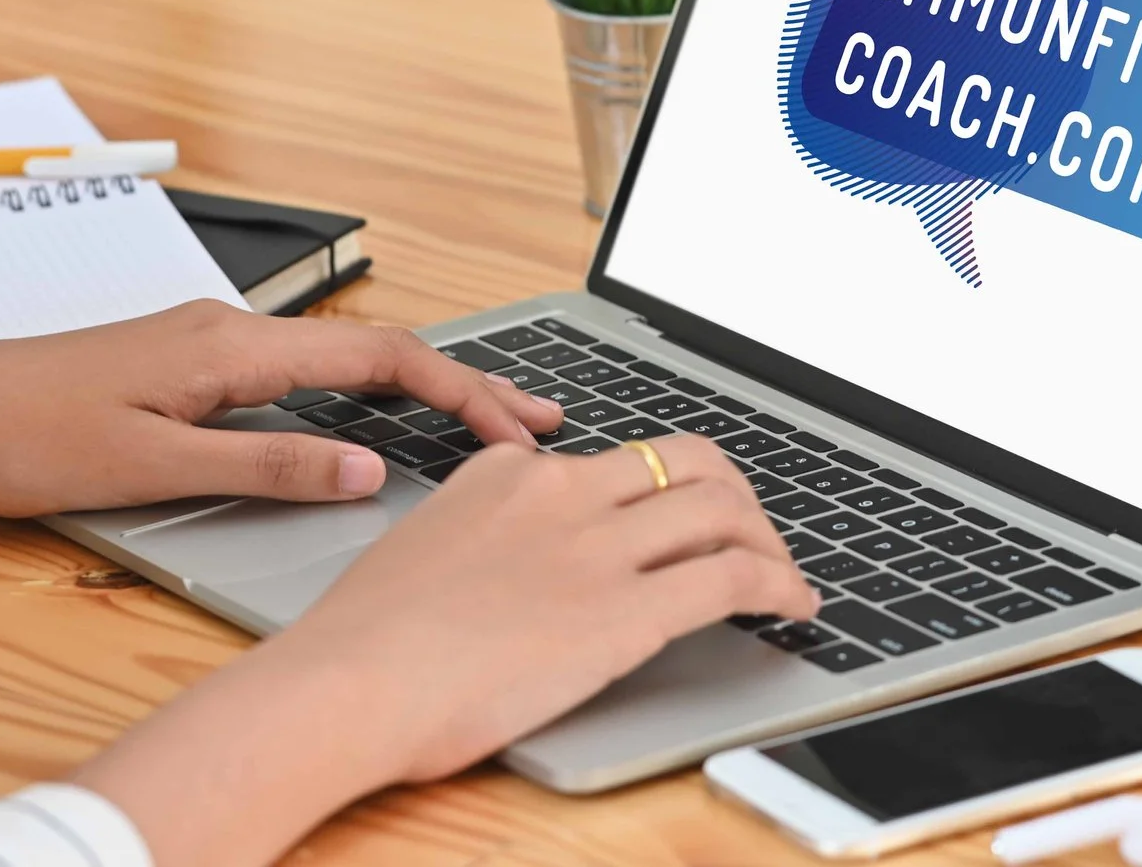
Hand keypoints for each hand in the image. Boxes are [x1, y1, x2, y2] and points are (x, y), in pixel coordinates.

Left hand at [0, 300, 563, 516]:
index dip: (458, 391)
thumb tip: (369, 471)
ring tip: (481, 423)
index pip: (375, 359)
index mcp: (229, 348)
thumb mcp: (150, 466)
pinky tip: (379, 425)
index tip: (516, 427)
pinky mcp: (188, 363)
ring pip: (340, 359)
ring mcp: (208, 342)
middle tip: (535, 422)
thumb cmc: (21, 435)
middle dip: (460, 383)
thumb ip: (265, 468)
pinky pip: (300, 373)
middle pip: (373, 350)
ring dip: (414, 388)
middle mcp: (228, 331)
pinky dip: (361, 395)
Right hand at [274, 433, 820, 777]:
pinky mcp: (627, 611)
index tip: (668, 521)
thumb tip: (508, 580)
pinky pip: (732, 578)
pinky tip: (794, 605)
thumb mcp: (422, 558)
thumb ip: (477, 548)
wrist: (347, 683)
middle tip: (747, 533)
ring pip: (720, 505)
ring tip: (782, 572)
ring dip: (767, 538)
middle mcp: (559, 493)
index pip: (605, 462)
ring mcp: (596, 547)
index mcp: (503, 474)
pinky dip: (780, 585)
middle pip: (682, 459)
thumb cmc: (363, 646)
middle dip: (732, 492)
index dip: (653, 492)